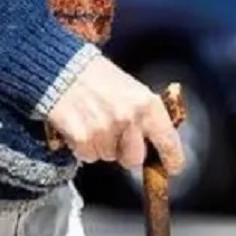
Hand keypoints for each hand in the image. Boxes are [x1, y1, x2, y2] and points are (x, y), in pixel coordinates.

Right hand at [45, 55, 185, 174]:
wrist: (63, 68)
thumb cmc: (98, 76)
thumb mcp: (133, 88)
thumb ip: (146, 114)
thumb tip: (157, 141)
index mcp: (147, 104)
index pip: (168, 142)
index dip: (172, 159)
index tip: (172, 167)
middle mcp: (129, 119)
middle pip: (134, 159)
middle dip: (126, 152)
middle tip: (116, 134)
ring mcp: (105, 130)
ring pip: (109, 157)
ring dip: (102, 146)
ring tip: (94, 121)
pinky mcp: (83, 138)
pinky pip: (88, 156)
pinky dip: (84, 146)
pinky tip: (81, 125)